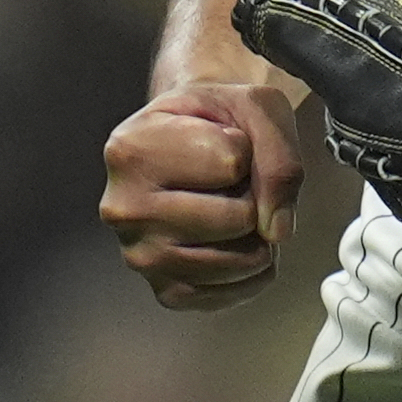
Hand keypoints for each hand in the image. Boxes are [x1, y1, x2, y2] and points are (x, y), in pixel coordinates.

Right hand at [102, 80, 304, 308]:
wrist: (192, 141)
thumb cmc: (217, 121)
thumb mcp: (255, 108)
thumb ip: (278, 159)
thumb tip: (276, 230)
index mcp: (132, 149)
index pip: (232, 162)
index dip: (245, 149)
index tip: (221, 139)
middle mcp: (124, 208)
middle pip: (236, 218)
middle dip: (253, 197)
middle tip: (228, 179)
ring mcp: (141, 255)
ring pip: (236, 261)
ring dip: (255, 236)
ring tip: (230, 207)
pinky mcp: (165, 290)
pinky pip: (231, 293)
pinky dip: (251, 271)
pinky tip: (235, 241)